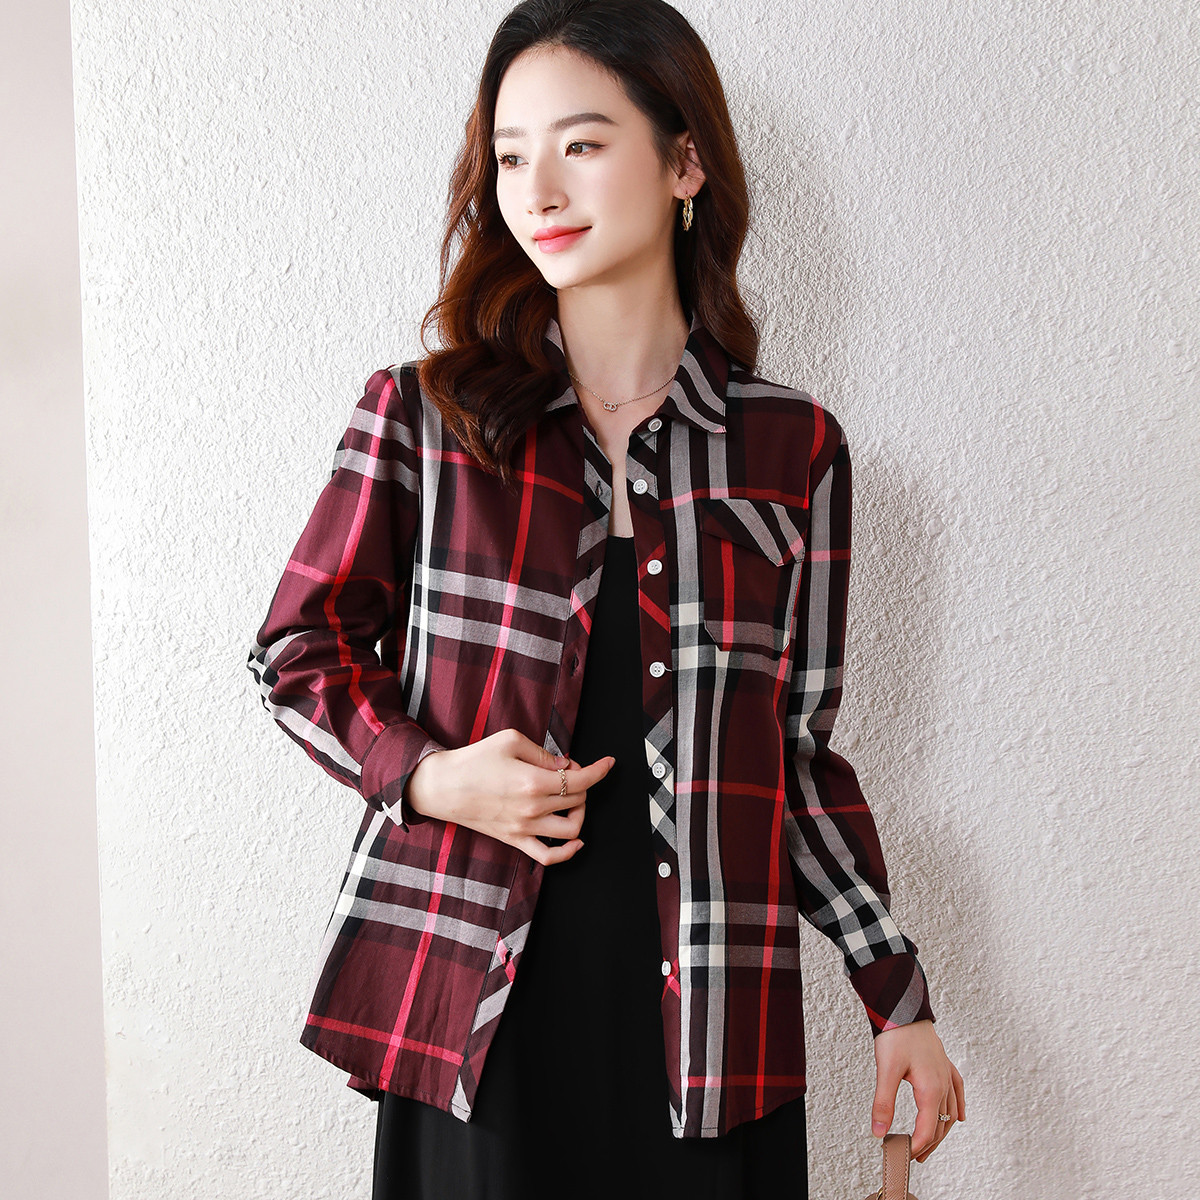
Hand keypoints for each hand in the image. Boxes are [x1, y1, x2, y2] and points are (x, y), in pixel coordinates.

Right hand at [404, 727, 613, 865]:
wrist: (443, 786)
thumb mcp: (510, 741)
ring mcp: (525, 828)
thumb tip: (567, 766)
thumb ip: (544, 754)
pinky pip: (549, 857)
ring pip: (572, 830)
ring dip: (580, 814)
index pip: (582, 779)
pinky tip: (575, 841)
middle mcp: (533, 808)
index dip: (600, 770)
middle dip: (583, 783)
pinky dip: (568, 852)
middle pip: (579, 801)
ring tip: (571, 799)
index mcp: (534, 781)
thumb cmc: (474, 760)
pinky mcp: (515, 840)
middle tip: (569, 770)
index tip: (609, 763)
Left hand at [871, 1019, 964, 1161]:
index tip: (905, 1155)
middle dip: (930, 1144)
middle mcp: (943, 1083)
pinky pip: (958, 1091)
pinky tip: (960, 1116)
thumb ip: (883, 1103)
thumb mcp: (886, 1069)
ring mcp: (945, 1073)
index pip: (928, 1129)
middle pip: (942, 1125)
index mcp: (931, 1089)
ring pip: (951, 1111)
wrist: (903, 1006)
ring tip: (931, 1144)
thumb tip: (879, 1131)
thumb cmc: (897, 1033)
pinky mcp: (943, 1064)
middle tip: (915, 1157)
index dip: (917, 1146)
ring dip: (943, 1130)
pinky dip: (958, 1107)